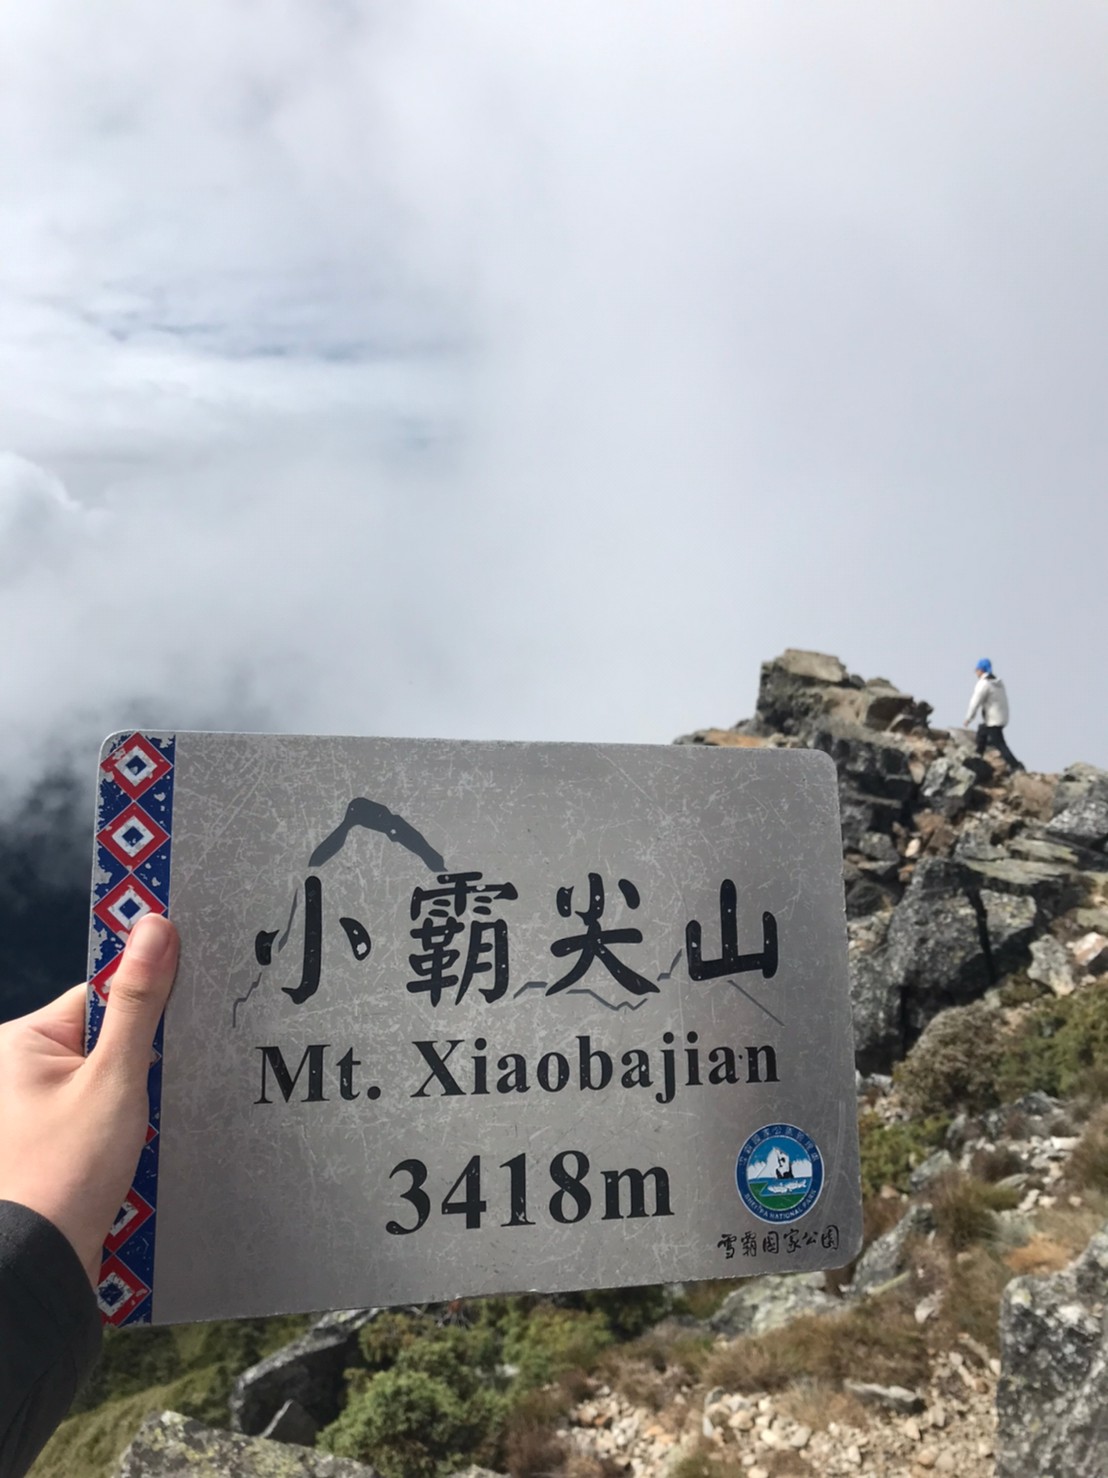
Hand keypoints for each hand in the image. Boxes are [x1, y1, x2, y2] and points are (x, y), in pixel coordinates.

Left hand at [0, 915, 178, 1284]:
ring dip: (134, 1098)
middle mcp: (15, 1071)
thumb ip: (138, 1001)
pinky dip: (121, 1127)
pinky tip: (138, 1147)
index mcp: (20, 1042)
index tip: (184, 1022)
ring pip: (103, 1079)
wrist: (34, 1268)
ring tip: (150, 1124)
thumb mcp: (114, 1077)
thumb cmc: (66, 1170)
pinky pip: (94, 1114)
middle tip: (167, 1086)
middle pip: (103, 1038)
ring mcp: (27, 1111)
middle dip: (141, 1062)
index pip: (99, 995)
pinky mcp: (43, 1146)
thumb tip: (155, 924)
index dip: (145, 1008)